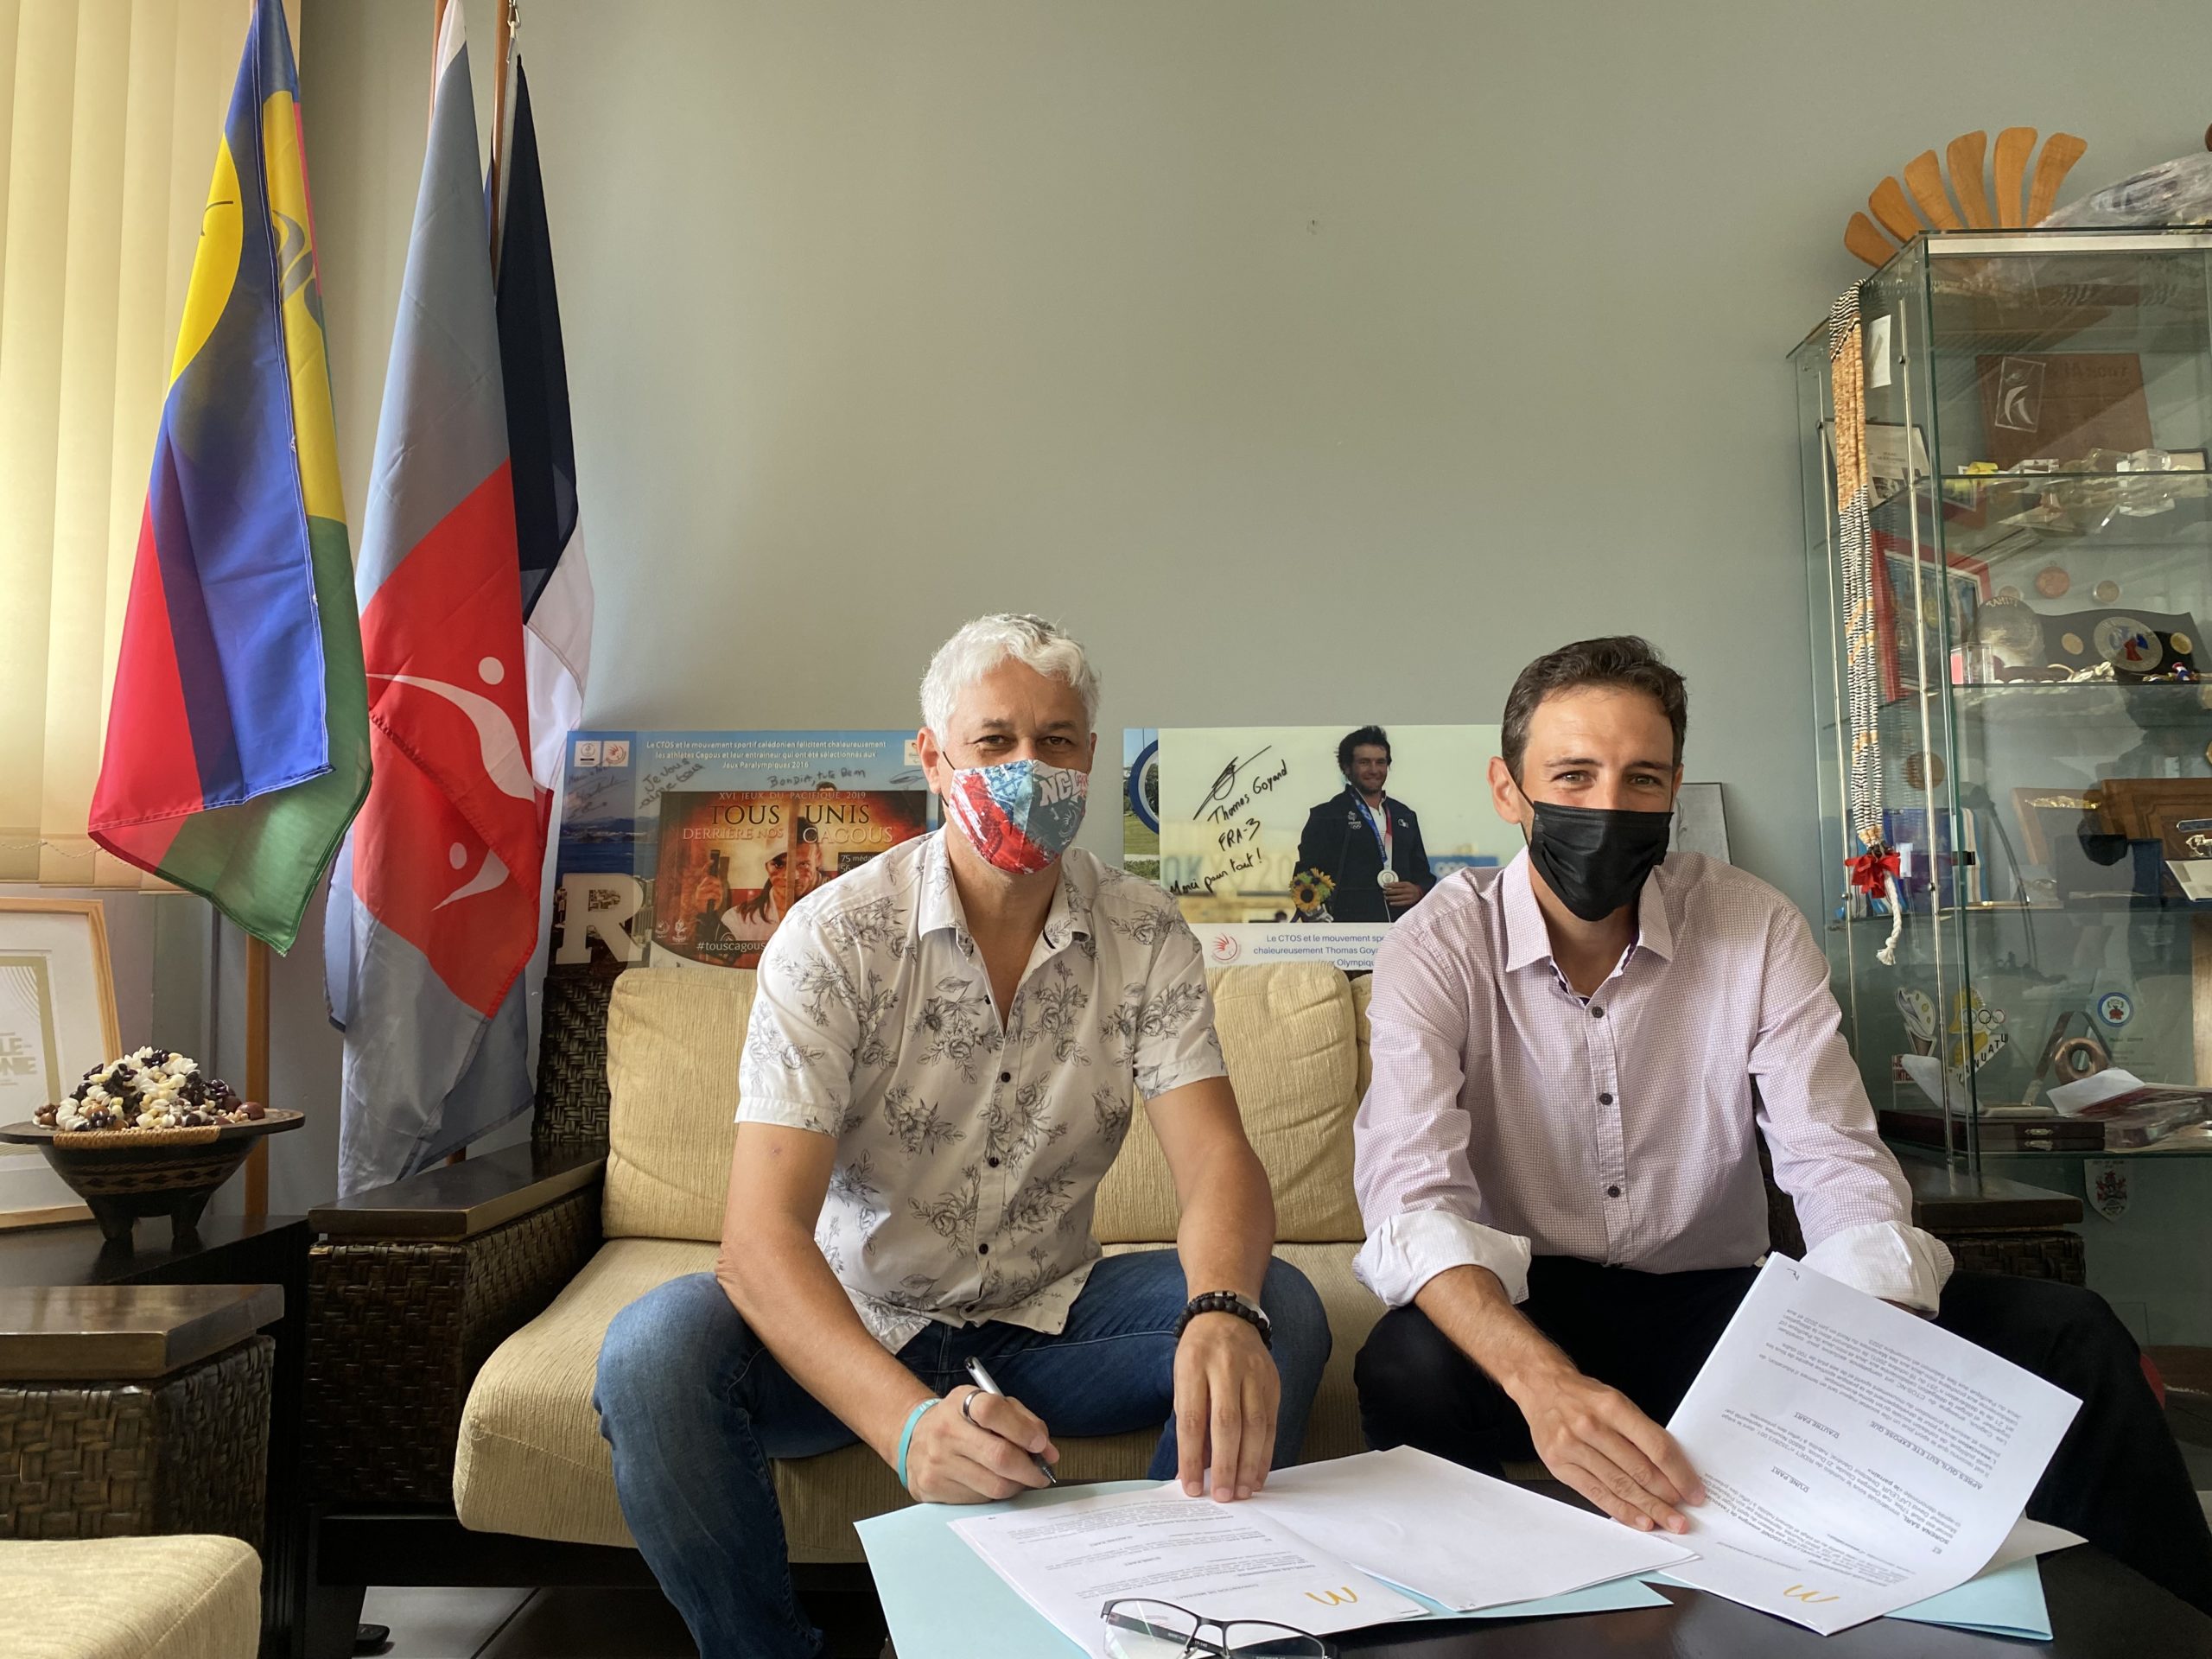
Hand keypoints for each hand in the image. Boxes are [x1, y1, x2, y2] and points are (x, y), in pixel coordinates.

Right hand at [900, 1387, 1059, 1503]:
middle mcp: (945, 1431)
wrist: (914, 1439)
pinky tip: (992, 1482)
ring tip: (1018, 1478)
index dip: (1022, 1430)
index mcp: (961, 1402)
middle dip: (1029, 1469)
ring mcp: (937, 1462)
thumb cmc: (962, 1422)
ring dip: (1016, 1485)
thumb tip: (1047, 1450)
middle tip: (1040, 1473)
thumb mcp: (989, 1405)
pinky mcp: (933, 1488)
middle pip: (998, 1456)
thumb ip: (1022, 1421)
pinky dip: (994, 1494)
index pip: (992, 1411)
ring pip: (994, 1485)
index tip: (1040, 1444)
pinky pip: (979, 1500)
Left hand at [1175, 1312, 1278, 1502]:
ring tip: (1243, 1492)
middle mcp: (1225, 1368)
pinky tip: (1258, 1474)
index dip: (1192, 1457)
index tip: (1191, 1487)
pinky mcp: (1273, 1382)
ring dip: (1249, 1464)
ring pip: (1255, 1425)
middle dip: (1225, 1464)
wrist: (1228, 1316)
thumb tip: (1189, 1471)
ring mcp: (1254, 1374)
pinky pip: (1271, 1423)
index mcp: (1194, 1366)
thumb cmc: (1198, 1354)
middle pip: (1227, 1423)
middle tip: (1222, 1495)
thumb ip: (1187, 1422)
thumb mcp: (1182, 1379)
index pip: (1192, 1418)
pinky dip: (1266, 1453)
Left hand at [1383, 881, 1422, 909]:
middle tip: (1384, 891)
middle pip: (1396, 891)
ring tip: (1386, 897)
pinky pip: (1401, 903)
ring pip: (1398, 897)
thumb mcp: (1407, 884)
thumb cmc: (1413, 889)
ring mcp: (1409, 896)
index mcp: (1407, 884)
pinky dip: (1395, 903)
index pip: (1397, 884)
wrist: (1421, 894)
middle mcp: (1408, 890)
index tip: (1385, 885)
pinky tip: (1391, 903)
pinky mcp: (1410, 902)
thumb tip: (1390, 886)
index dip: (1390, 885)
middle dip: (1389, 891)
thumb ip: (1400, 885)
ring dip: (1391, 897)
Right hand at [1512, 1367, 1702, 1533]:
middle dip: (1666, 1498)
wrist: (1540, 1386)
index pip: (1655, 1446)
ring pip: (1619, 1486)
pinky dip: (1620, 1510)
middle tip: (1683, 1516)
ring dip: (1648, 1509)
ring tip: (1667, 1522)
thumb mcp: (1616, 1401)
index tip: (1693, 1491)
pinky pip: (1596, 1494)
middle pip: (1638, 1471)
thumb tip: (1671, 1471)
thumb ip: (1640, 1432)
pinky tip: (1638, 1520)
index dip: (1678, 1473)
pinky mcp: (1559, 1464)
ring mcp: (1572, 1447)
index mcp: (1612, 1406)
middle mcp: (1591, 1426)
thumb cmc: (1583, 1396)